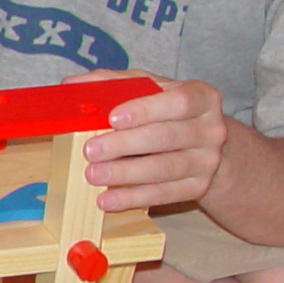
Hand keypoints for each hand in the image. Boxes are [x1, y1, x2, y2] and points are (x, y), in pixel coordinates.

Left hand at [74, 72, 227, 211]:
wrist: (202, 144)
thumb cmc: (166, 110)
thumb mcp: (147, 88)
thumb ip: (113, 83)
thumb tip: (71, 85)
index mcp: (202, 97)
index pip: (178, 102)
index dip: (146, 109)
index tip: (113, 117)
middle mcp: (211, 129)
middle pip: (166, 137)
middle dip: (125, 145)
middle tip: (90, 150)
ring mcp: (207, 161)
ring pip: (164, 169)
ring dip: (125, 174)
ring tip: (92, 175)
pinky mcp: (198, 187)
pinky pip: (163, 194)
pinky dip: (132, 198)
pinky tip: (107, 199)